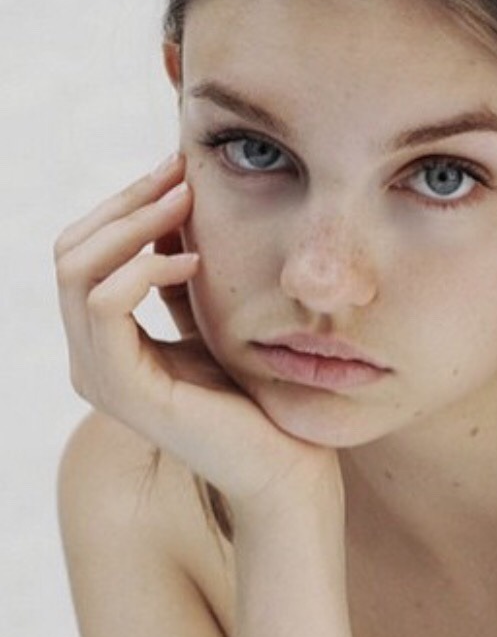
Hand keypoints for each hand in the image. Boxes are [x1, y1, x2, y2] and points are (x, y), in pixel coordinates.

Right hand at [55, 154, 343, 516]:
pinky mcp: (126, 390)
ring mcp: (100, 377)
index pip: (83, 253)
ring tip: (186, 205)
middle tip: (178, 174)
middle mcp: (89, 360)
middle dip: (124, 204)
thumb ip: (177, 273)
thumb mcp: (208, 319)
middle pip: (69, 252)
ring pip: (78, 271)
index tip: (176, 172)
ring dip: (133, 225)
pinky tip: (191, 260)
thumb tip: (170, 203)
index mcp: (104, 344)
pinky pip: (106, 307)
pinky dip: (144, 269)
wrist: (287, 464)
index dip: (123, 205)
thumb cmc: (257, 395)